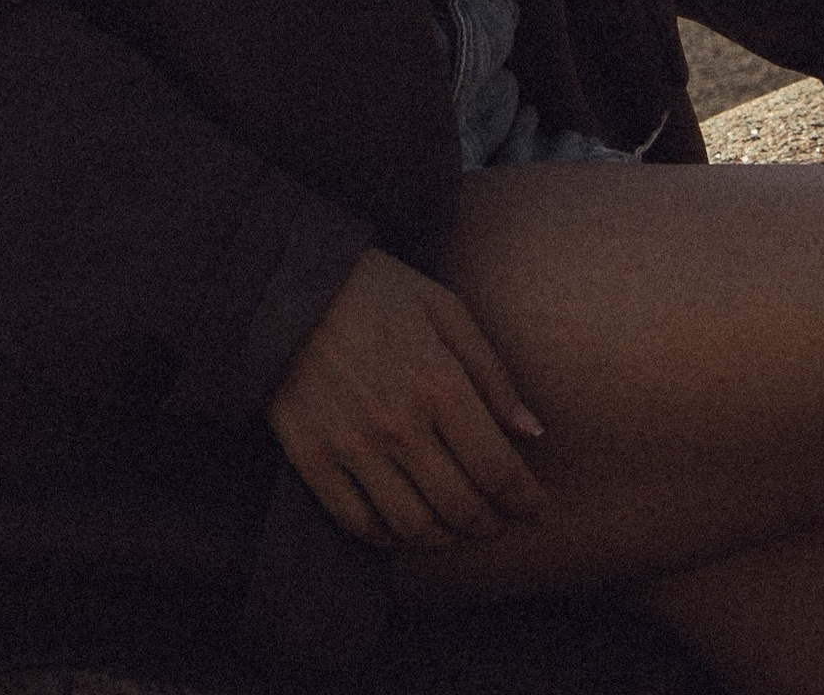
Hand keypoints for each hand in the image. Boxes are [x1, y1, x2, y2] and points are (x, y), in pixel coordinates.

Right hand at [265, 246, 546, 551]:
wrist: (287, 286)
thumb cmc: (376, 291)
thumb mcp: (445, 310)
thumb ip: (491, 374)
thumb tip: (532, 432)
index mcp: (436, 382)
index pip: (496, 469)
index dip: (524, 500)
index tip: (536, 508)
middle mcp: (397, 422)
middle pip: (460, 508)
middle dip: (491, 524)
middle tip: (499, 520)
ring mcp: (351, 445)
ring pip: (413, 527)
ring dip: (445, 539)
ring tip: (456, 527)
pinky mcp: (312, 458)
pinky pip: (358, 524)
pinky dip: (389, 539)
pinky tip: (403, 526)